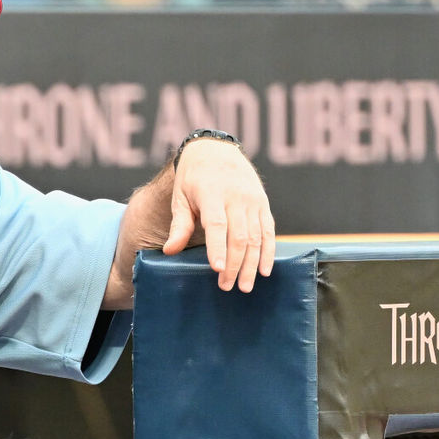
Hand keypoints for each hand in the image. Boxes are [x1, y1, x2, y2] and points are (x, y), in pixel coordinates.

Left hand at [167, 138, 275, 291]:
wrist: (215, 151)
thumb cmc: (192, 179)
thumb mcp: (180, 197)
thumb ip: (179, 225)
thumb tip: (169, 251)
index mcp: (212, 194)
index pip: (218, 225)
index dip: (218, 249)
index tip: (218, 270)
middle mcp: (237, 197)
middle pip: (239, 236)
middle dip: (235, 265)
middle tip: (227, 287)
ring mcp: (253, 201)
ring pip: (256, 237)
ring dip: (252, 264)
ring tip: (245, 286)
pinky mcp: (263, 204)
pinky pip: (269, 231)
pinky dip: (268, 252)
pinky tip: (265, 270)